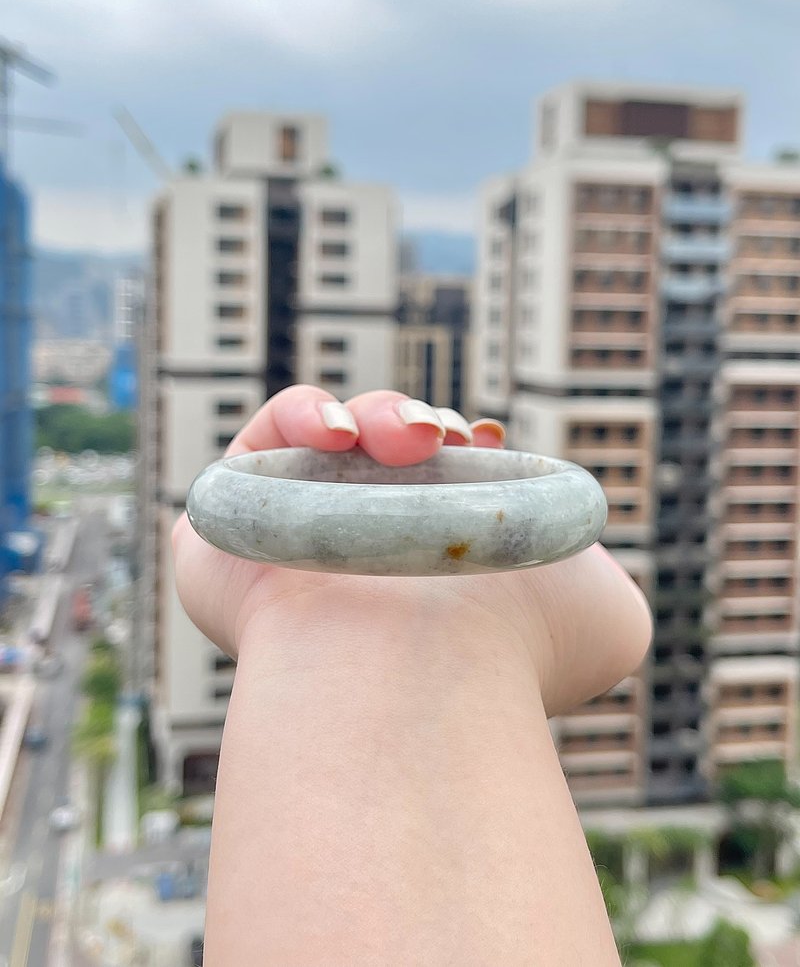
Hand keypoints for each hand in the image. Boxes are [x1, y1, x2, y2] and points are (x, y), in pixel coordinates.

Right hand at [171, 385, 650, 715]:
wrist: (421, 669)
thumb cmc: (515, 646)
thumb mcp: (606, 618)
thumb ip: (600, 580)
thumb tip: (575, 557)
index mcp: (426, 577)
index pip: (434, 492)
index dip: (463, 451)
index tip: (484, 443)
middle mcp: (357, 561)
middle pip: (380, 455)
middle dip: (419, 425)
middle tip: (446, 440)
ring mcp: (290, 541)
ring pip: (325, 438)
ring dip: (373, 418)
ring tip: (408, 442)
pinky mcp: (228, 520)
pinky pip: (256, 442)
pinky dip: (299, 418)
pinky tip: (337, 435)